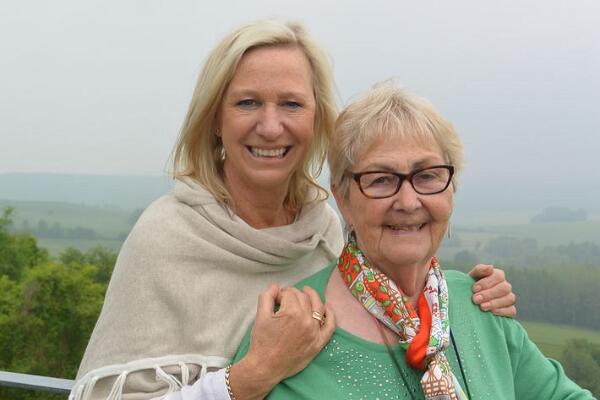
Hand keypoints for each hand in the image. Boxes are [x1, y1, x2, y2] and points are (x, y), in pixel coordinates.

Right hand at [229, 284, 335, 399]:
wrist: (265, 367)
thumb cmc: (262, 342)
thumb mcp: (260, 316)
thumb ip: (267, 297)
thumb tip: (275, 286)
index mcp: (292, 313)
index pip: (289, 294)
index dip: (280, 294)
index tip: (275, 299)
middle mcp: (306, 320)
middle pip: (303, 298)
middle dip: (293, 295)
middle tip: (284, 299)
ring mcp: (314, 332)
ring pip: (318, 307)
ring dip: (312, 297)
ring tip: (307, 292)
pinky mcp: (318, 343)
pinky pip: (330, 326)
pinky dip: (330, 315)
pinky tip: (326, 307)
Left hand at [469, 264, 516, 317]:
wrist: (468, 301)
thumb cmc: (471, 287)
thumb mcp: (472, 277)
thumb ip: (480, 270)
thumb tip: (490, 267)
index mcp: (497, 275)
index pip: (498, 276)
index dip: (486, 283)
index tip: (474, 289)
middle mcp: (505, 286)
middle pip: (504, 288)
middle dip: (489, 294)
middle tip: (475, 299)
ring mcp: (509, 298)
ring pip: (509, 299)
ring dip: (494, 303)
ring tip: (482, 307)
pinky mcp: (510, 310)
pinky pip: (512, 310)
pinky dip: (502, 311)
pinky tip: (492, 312)